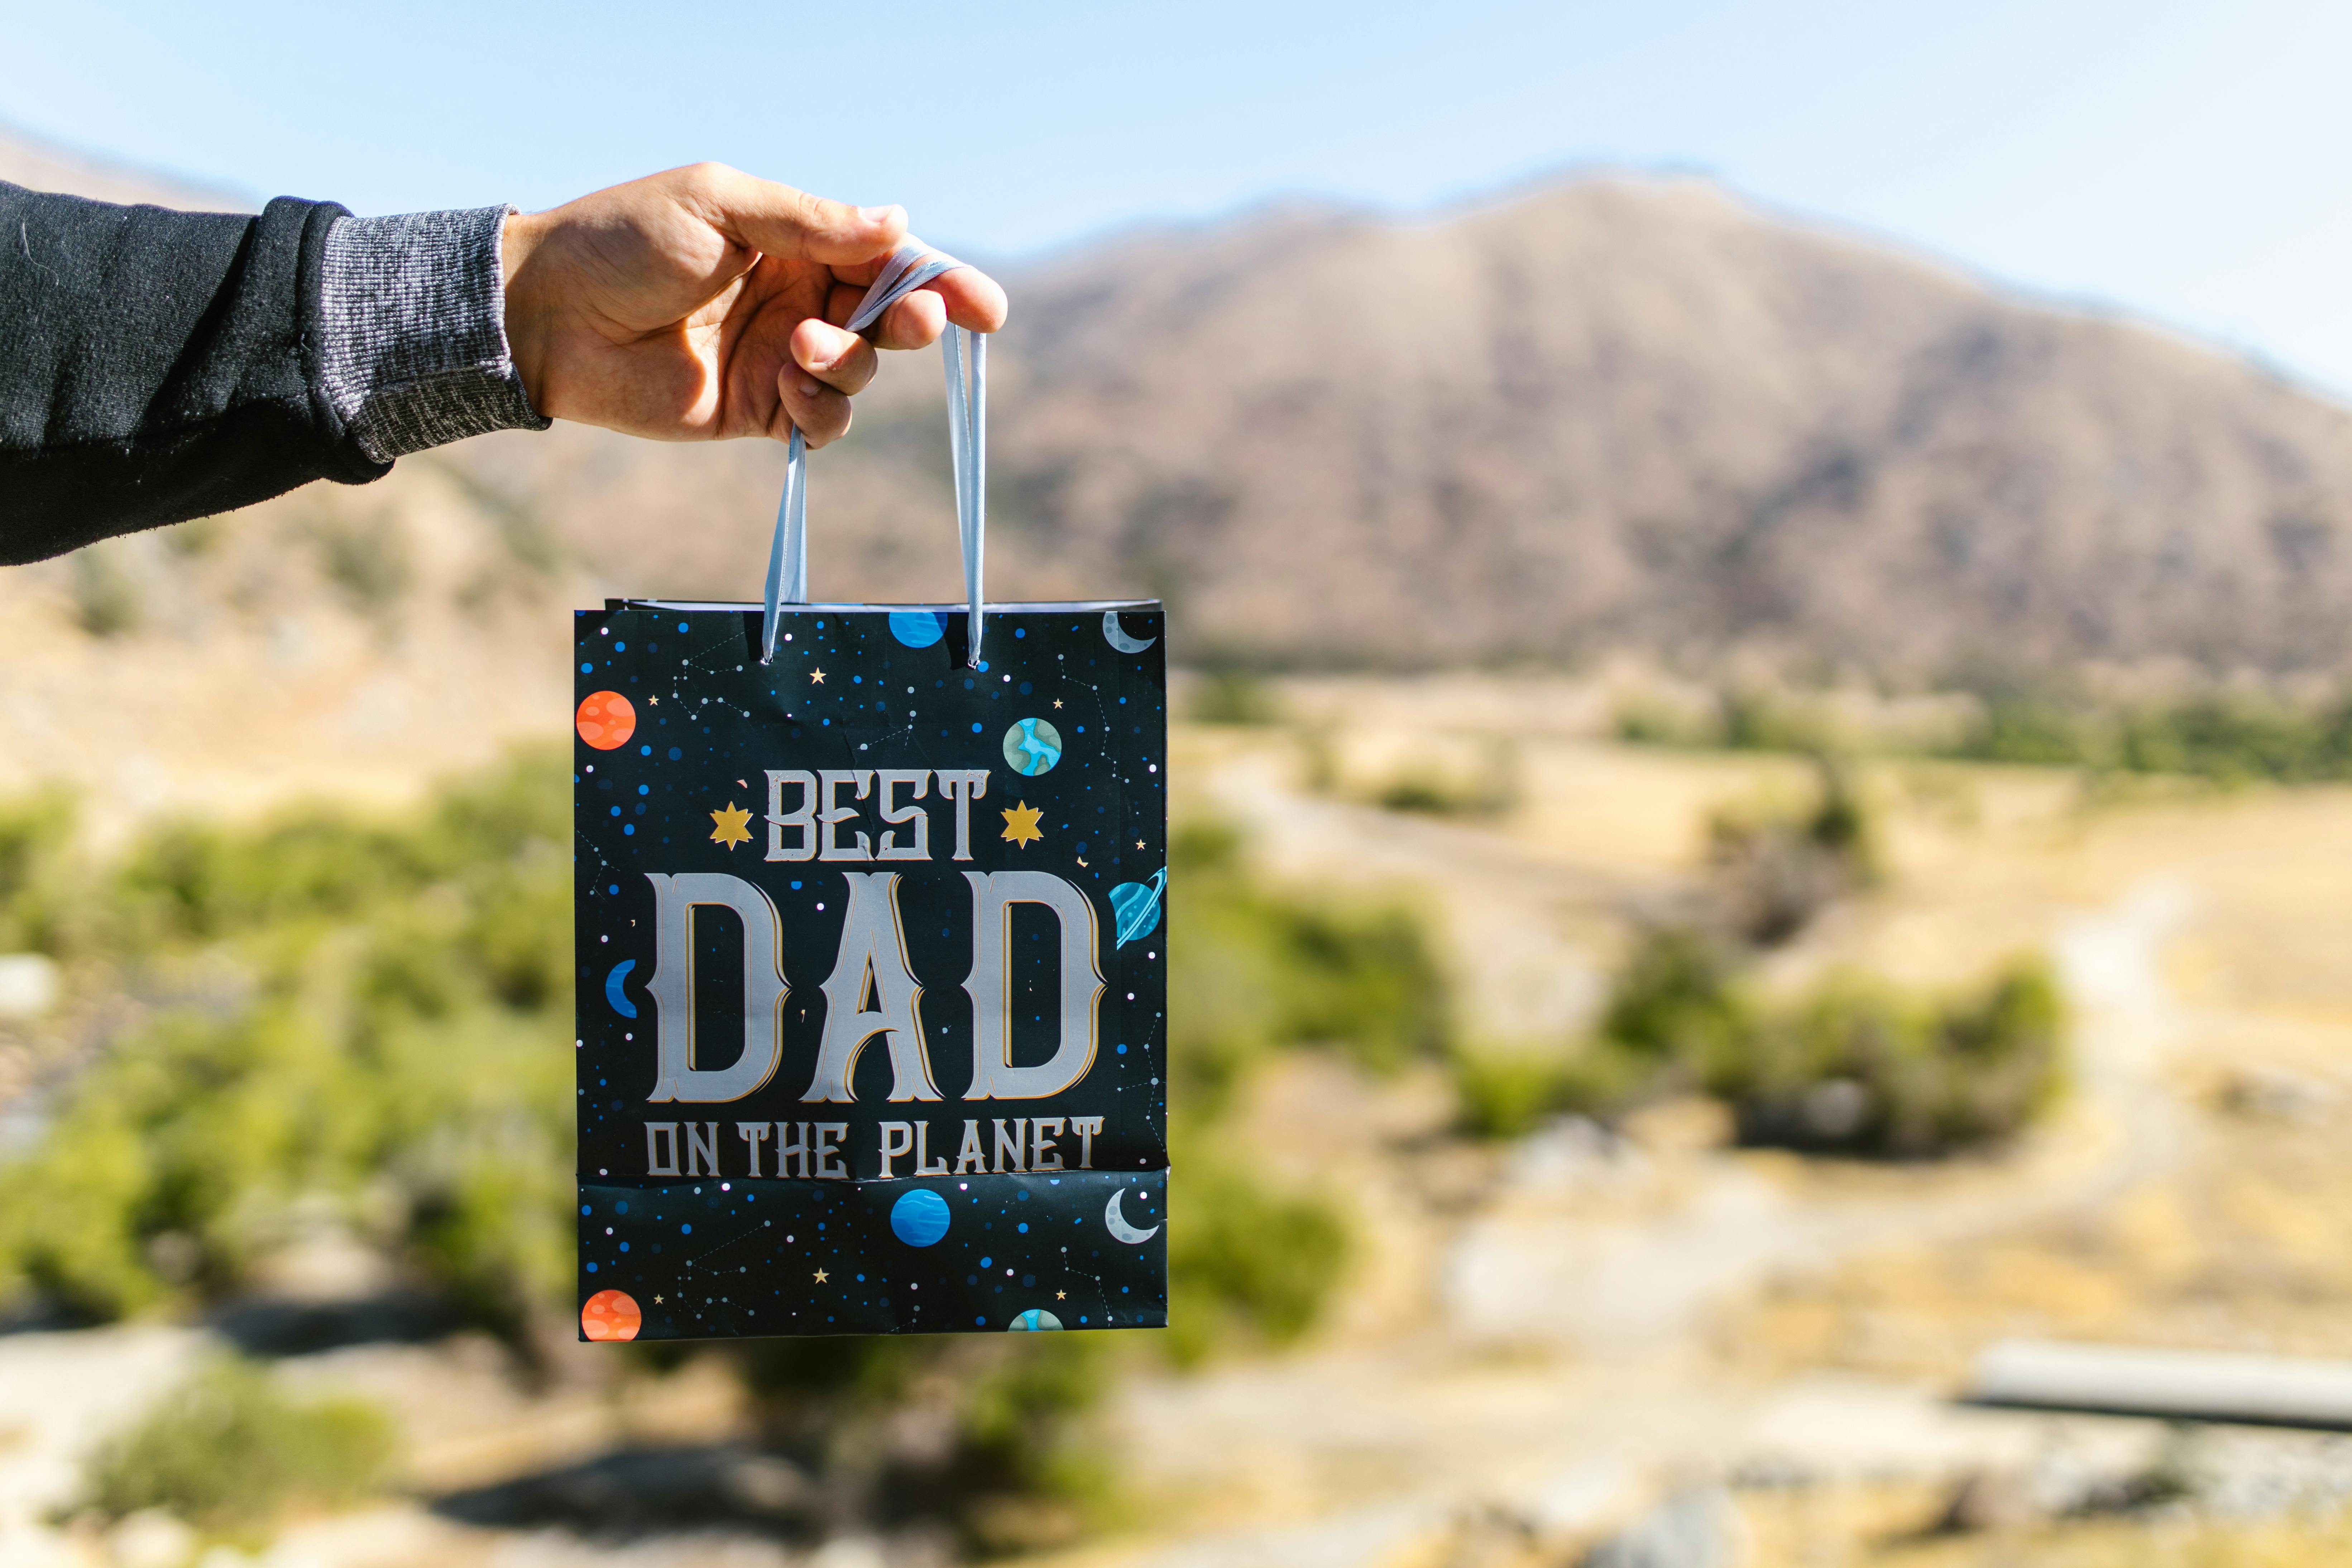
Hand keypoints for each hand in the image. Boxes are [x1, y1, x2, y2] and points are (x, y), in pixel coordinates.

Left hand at [498, 164, 1007, 448]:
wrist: (548, 315)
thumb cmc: (623, 241)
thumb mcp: (721, 205)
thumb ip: (811, 220)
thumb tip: (897, 224)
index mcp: (793, 240)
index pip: (885, 258)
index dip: (938, 280)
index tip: (982, 306)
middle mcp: (796, 298)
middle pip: (888, 317)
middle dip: (911, 321)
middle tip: (909, 320)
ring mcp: (780, 356)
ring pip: (860, 371)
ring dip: (849, 361)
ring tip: (800, 347)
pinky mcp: (758, 410)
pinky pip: (822, 421)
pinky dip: (821, 409)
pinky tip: (787, 388)